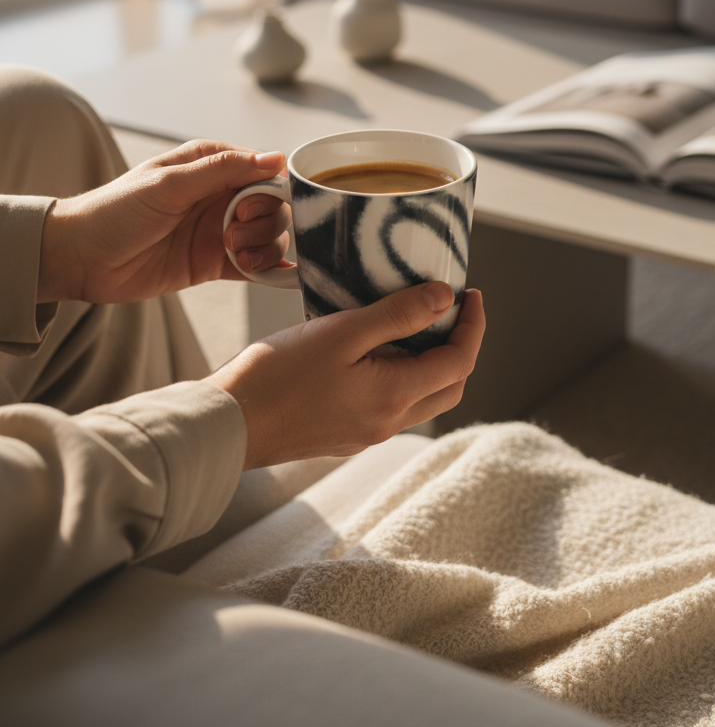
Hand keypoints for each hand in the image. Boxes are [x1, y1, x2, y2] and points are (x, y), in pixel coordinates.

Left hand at [37, 141, 292, 304]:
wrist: (81, 258)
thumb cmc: (115, 211)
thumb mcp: (170, 184)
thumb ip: (223, 170)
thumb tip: (275, 158)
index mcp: (211, 164)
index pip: (264, 170)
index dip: (268, 190)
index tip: (246, 208)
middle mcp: (220, 195)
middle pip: (272, 205)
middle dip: (265, 221)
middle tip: (232, 234)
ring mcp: (219, 230)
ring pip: (268, 235)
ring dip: (264, 246)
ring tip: (236, 254)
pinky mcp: (214, 263)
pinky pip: (256, 265)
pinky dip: (269, 269)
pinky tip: (270, 273)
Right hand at [205, 283, 485, 467]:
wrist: (227, 424)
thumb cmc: (276, 375)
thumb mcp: (341, 332)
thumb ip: (397, 315)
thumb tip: (445, 299)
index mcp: (394, 397)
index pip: (460, 362)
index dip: (474, 325)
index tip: (470, 293)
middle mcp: (388, 422)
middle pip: (449, 386)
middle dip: (461, 345)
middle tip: (453, 308)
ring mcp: (366, 432)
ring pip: (422, 398)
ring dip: (432, 361)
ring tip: (417, 321)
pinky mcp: (345, 433)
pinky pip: (392, 403)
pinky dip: (402, 374)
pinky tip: (377, 347)